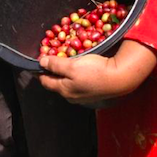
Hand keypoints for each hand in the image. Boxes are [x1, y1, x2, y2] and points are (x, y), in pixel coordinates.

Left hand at [39, 40, 156, 104]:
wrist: (119, 78)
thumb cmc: (94, 72)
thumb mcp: (72, 65)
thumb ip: (56, 64)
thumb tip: (41, 62)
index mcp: (64, 90)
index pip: (46, 81)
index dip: (40, 71)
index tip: (36, 62)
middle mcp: (71, 96)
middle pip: (56, 83)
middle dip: (51, 72)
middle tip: (49, 60)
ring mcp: (82, 95)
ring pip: (67, 84)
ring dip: (63, 74)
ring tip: (62, 62)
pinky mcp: (92, 91)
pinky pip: (78, 83)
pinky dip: (74, 75)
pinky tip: (78, 68)